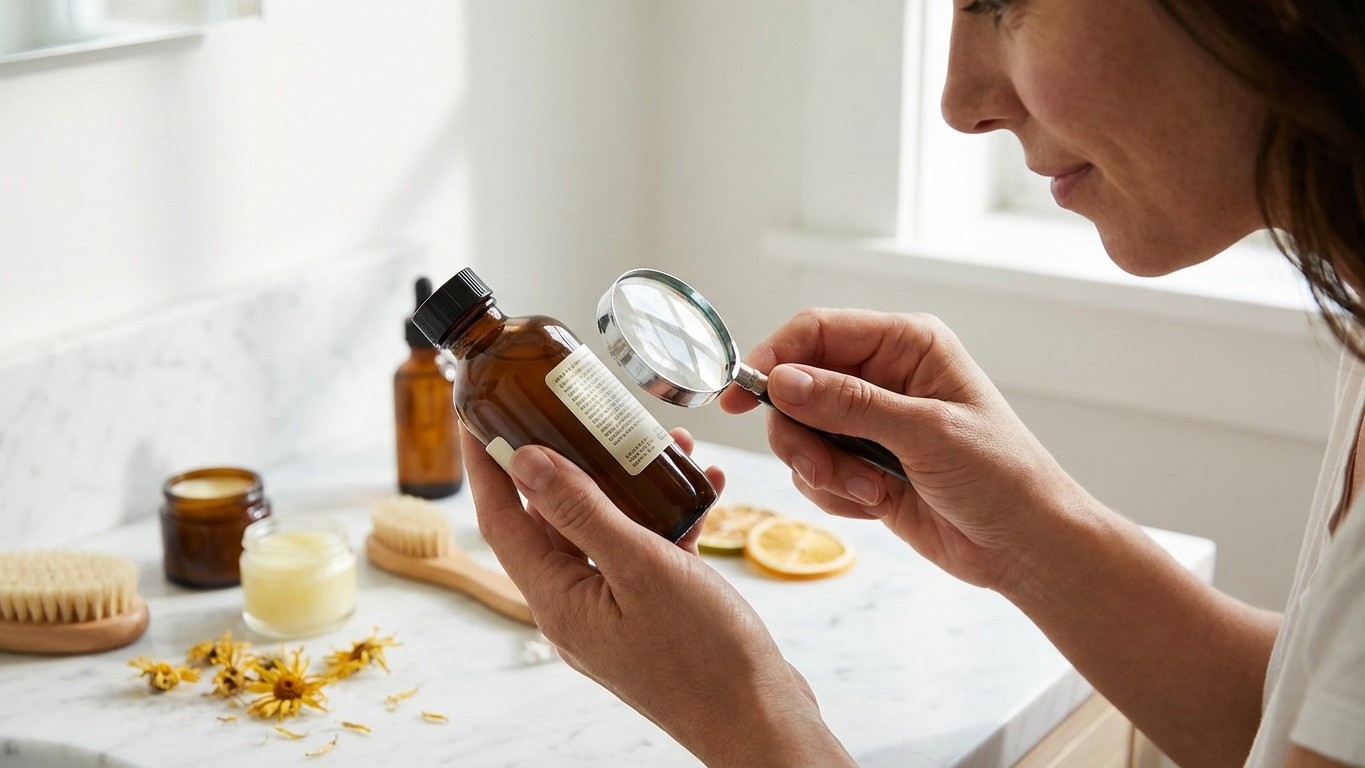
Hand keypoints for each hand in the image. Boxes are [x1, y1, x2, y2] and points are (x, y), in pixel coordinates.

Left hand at [461, 426, 853, 766]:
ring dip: (631, 484)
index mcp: (558, 600)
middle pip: (554, 519)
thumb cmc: (703, 657)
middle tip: (581, 410)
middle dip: (572, 460)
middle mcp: (577, 606)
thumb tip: (526, 462)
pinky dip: (669, 517)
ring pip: (608, 530)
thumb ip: (582, 512)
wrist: (760, 720)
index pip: (502, 519)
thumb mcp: (641, 568)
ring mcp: (615, 612)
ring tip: (666, 442)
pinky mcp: (653, 615)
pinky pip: (648, 552)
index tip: (479, 411)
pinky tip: (703, 487)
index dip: (487, 464)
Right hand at [718, 308, 1089, 589]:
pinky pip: (813, 471)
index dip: (773, 357)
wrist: (1025, 546)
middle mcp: (883, 375)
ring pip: (798, 432)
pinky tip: (878, 505)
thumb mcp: (925, 433)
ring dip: (822, 470)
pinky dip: (834, 494)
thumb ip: (848, 404)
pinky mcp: (862, 464)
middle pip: (796, 386)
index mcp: (907, 344)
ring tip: (870, 493)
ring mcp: (870, 421)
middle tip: (819, 468)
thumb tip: (781, 381)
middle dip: (801, 433)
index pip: (817, 331)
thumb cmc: (1001, 477)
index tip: (739, 393)